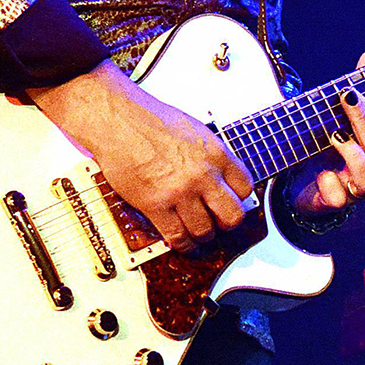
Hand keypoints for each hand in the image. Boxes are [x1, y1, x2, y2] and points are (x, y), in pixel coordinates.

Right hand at [27, 62, 253, 252]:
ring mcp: (181, 192)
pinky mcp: (156, 206)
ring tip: (198, 234)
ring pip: (205, 231)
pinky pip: (177, 236)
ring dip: (203, 236)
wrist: (120, 121)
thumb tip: (217, 171)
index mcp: (216, 154)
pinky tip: (182, 242)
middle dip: (227, 223)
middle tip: (220, 223)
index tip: (232, 202)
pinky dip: (182, 244)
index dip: (240, 199)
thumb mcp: (195, 130)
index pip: (245, 187)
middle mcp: (203, 175)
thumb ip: (210, 154)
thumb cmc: (151, 120)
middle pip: (232, 215)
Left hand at [289, 51, 364, 216]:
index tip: (349, 90)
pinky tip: (321, 171)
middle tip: (344, 98)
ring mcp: (359, 191)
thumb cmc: (332, 151)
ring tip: (334, 134)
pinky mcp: (338, 204)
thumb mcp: (344, 120)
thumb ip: (359, 91)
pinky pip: (338, 196)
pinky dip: (329, 182)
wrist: (309, 188)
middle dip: (361, 120)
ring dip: (350, 152)